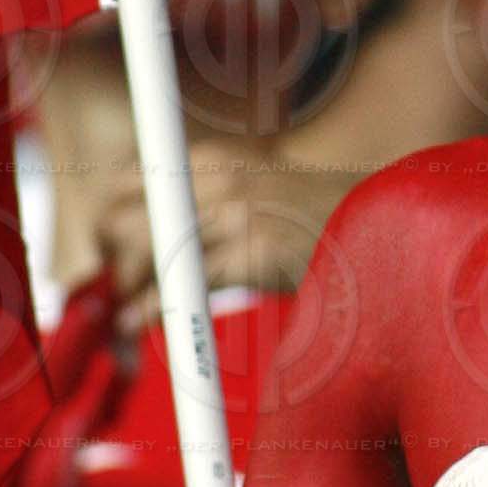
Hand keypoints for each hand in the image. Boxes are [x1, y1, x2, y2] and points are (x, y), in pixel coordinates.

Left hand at [94, 146, 355, 330]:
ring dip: (126, 295)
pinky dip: (149, 313)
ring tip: (126, 321)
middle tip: (119, 294)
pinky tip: (141, 327)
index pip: (125, 183)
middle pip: (119, 219)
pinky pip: (176, 287)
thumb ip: (204, 204)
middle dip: (109, 263)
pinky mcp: (250, 251)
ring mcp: (232, 212)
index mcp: (209, 159)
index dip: (108, 225)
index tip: (110, 257)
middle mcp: (213, 177)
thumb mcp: (252, 192)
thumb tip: (146, 243)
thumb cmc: (312, 223)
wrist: (379, 227)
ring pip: (141, 255)